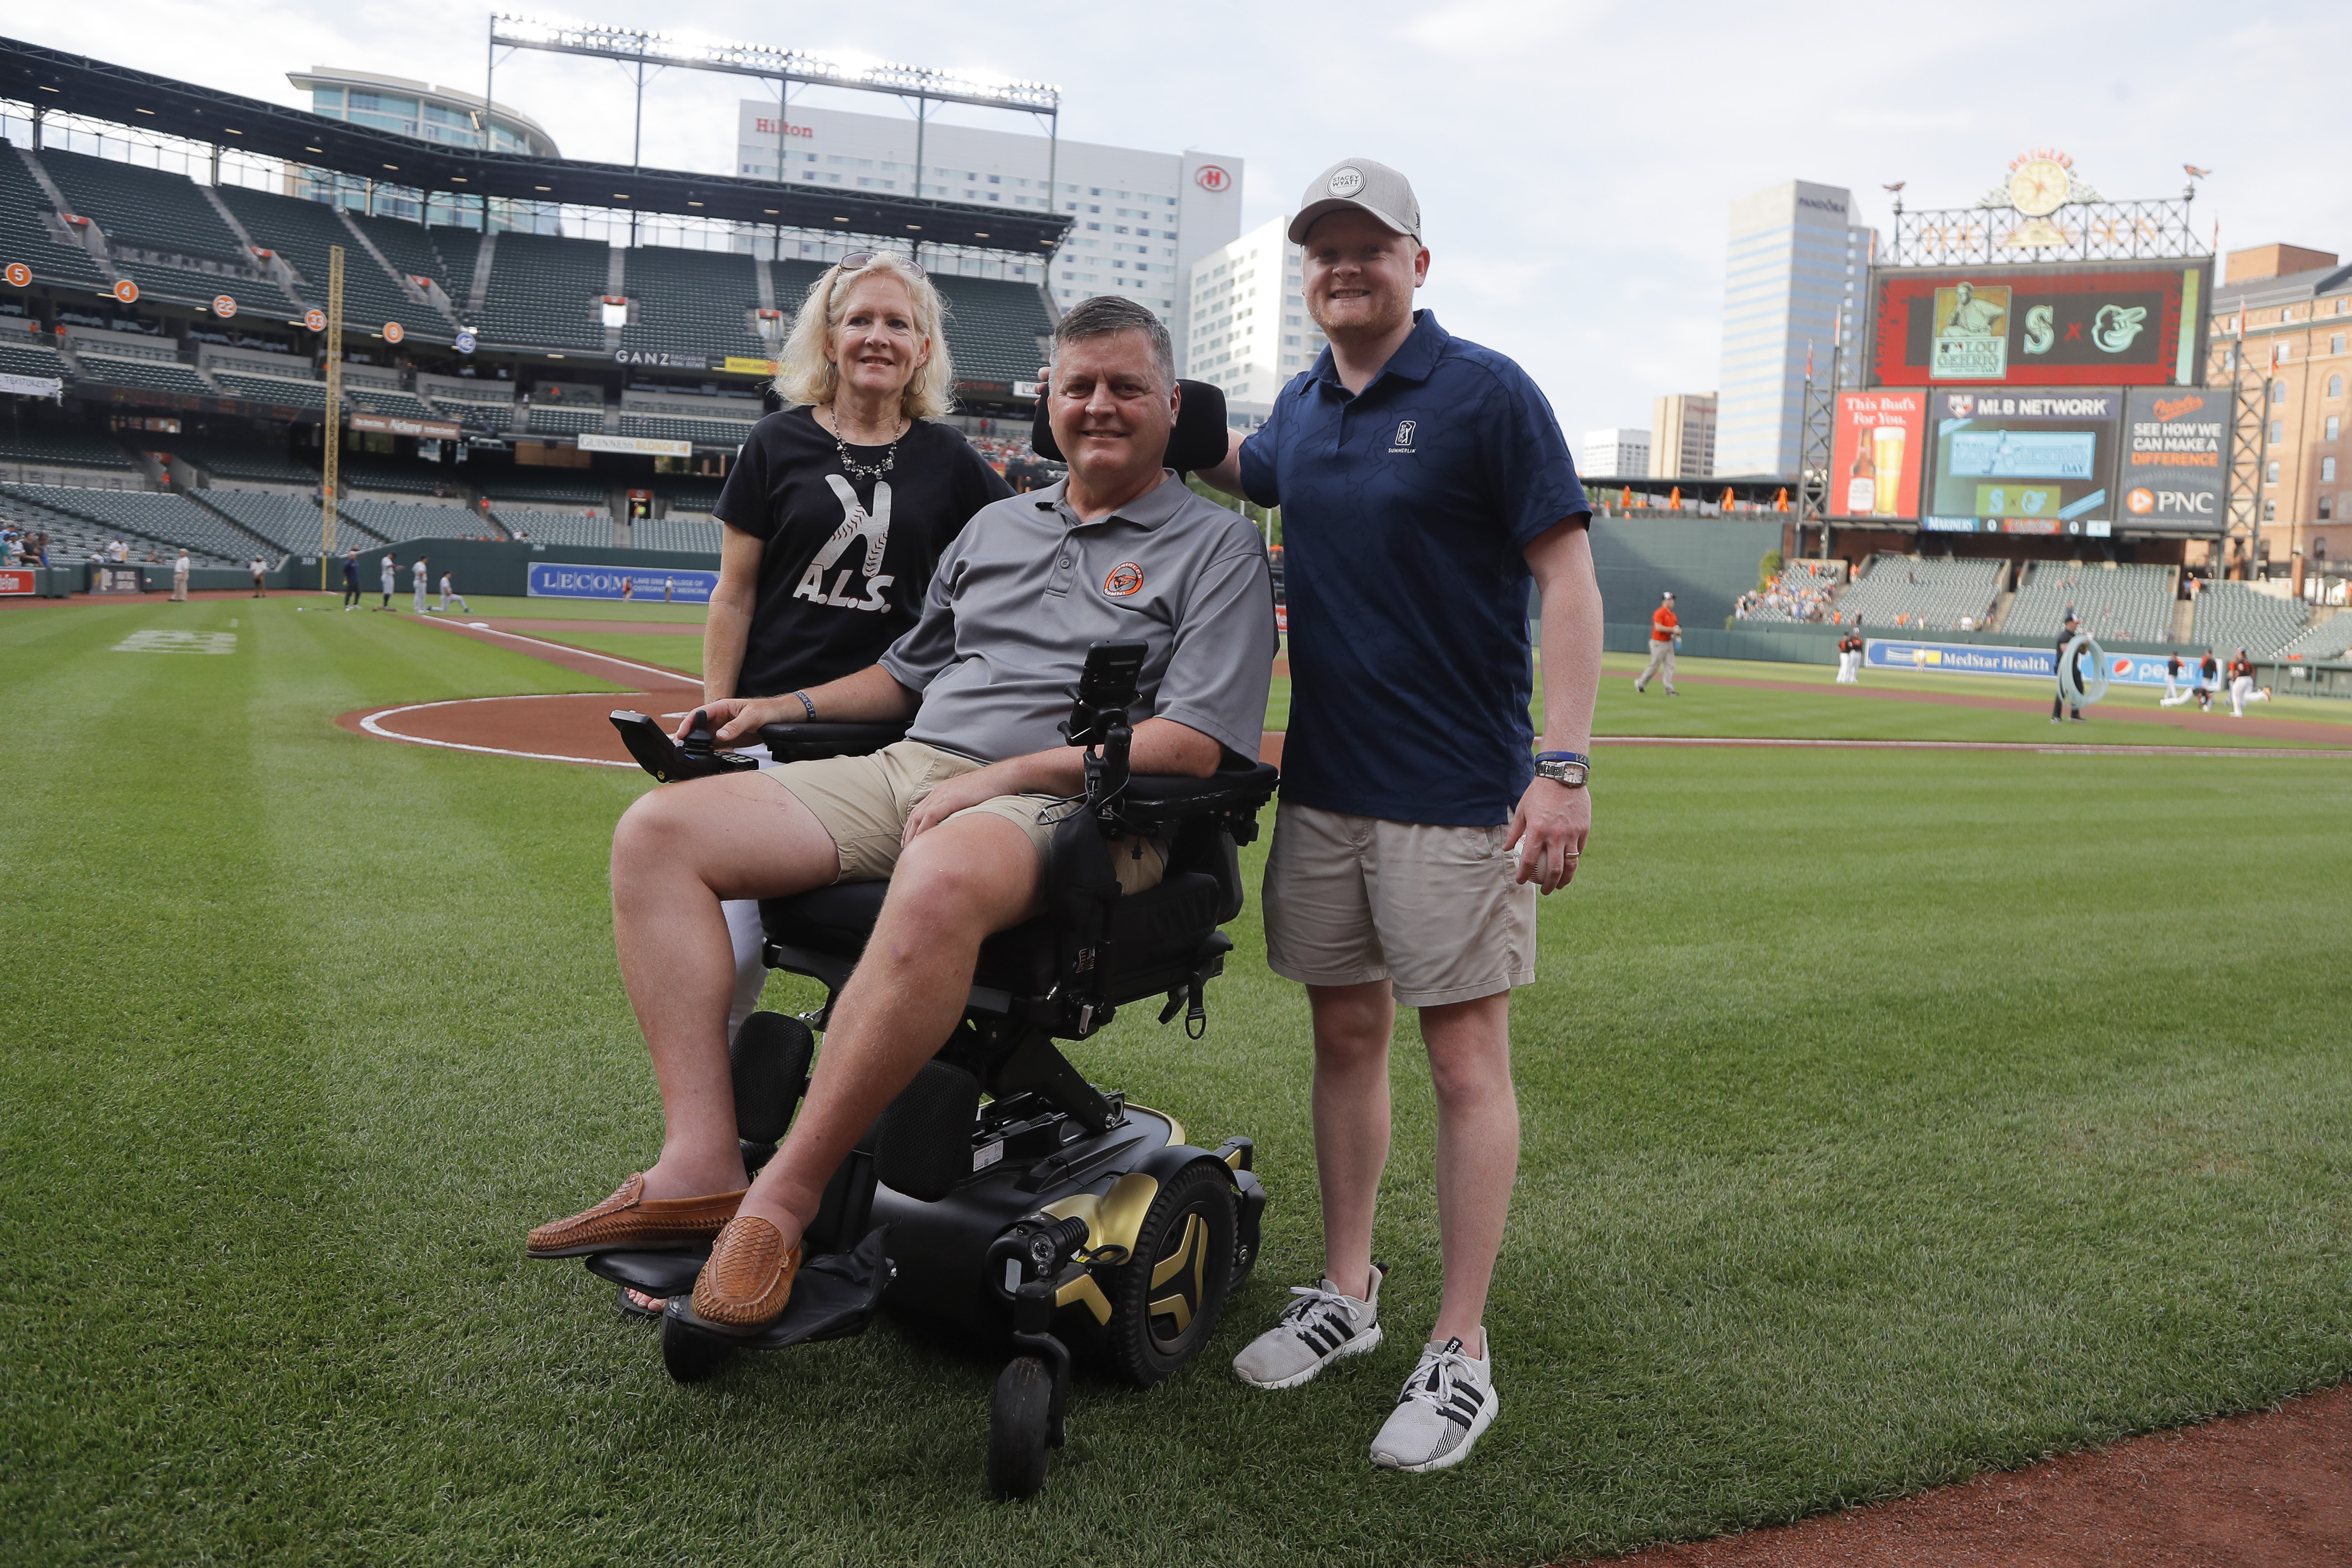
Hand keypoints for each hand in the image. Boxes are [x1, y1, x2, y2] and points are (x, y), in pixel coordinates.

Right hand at [682, 696, 795, 746]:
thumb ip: (736, 726)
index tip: (681, 734)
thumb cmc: (767, 710)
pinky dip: (708, 752)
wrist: (780, 718)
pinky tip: (704, 758)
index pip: (699, 713)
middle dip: (688, 736)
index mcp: (722, 707)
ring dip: (696, 745)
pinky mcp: (729, 740)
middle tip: (680, 748)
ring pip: (704, 737)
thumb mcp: (752, 716)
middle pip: (698, 727)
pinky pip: (714, 746)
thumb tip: (720, 735)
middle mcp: (719, 718)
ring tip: (688, 755)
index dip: (688, 723)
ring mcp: (723, 729)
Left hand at [902, 760, 1027, 844]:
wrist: (1003, 777)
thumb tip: (962, 823)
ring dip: (912, 834)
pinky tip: (921, 841)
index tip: (911, 839)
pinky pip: (930, 816)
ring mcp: (944, 795)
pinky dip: (923, 829)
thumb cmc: (993, 789)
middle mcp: (939, 792)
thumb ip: (963, 809)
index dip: (913, 825)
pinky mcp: (951, 799)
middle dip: (908, 832)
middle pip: (916, 814)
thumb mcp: (972, 800)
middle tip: (905, 848)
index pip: (921, 810)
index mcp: (943, 791)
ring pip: (919, 817)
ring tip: (910, 849)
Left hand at [1506, 776, 1588, 893]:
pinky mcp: (1584, 830)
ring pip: (1570, 864)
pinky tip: (1569, 867)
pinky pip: (1578, 850)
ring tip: (1560, 885)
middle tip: (1545, 891)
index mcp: (1537, 830)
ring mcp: (1572, 833)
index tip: (1521, 880)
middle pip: (1553, 870)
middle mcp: (1555, 835)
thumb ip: (1515, 831)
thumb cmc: (1538, 792)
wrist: (1563, 775)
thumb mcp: (1522, 810)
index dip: (1524, 874)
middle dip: (1548, 885)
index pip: (1529, 861)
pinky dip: (1573, 861)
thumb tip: (1507, 849)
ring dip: (1565, 879)